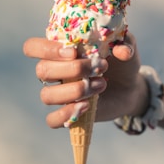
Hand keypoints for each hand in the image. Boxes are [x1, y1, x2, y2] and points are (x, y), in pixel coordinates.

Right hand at [23, 33, 143, 127]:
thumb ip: (124, 43)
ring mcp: (60, 93)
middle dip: (73, 69)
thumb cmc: (121, 62)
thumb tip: (121, 51)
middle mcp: (55, 71)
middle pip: (42, 70)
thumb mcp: (126, 47)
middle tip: (101, 67)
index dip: (46, 49)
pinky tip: (86, 106)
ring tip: (102, 85)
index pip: (33, 47)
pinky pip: (52, 120)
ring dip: (75, 91)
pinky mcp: (67, 113)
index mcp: (61, 51)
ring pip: (47, 95)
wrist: (130, 87)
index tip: (74, 51)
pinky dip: (66, 114)